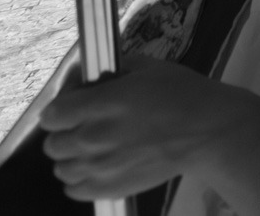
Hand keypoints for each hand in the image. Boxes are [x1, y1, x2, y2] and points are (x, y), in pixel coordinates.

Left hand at [40, 53, 259, 208]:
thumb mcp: (150, 68)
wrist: (208, 132)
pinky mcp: (110, 189)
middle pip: (53, 144)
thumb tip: (94, 78)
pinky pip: (74, 190)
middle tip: (88, 127)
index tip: (75, 106)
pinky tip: (98, 169)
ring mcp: (100, 168)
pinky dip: (80, 181)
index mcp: (101, 104)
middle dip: (66, 133)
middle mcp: (93, 138)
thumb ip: (116, 71)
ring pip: (61, 168)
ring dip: (73, 158)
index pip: (51, 114)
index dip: (61, 109)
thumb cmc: (183, 94)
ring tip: (94, 151)